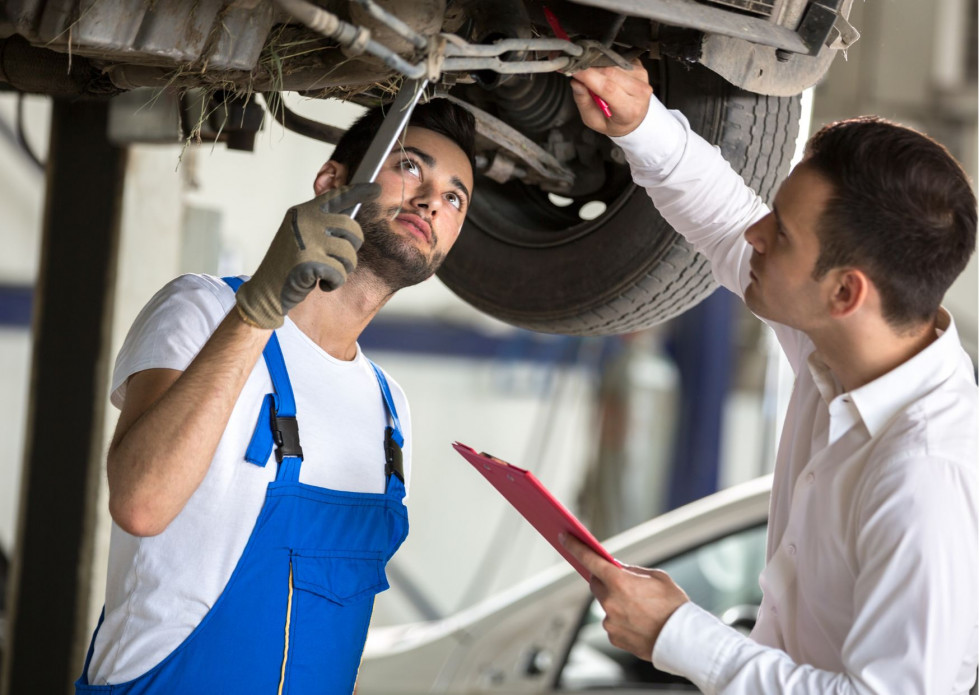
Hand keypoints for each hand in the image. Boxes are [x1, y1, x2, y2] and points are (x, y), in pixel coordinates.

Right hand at [236, 183, 379, 328]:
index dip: (359, 192)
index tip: (375, 189)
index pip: (336, 196)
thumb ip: (321, 226)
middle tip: (337, 261)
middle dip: (352, 249)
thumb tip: (351, 225)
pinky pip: (339, 273)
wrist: (266, 290)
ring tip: (325, 273)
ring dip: (343, 269)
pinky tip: (319, 283)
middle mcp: (305, 220)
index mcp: (303, 212)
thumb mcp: (302, 236)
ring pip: (349, 253)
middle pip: (352, 228)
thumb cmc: (288, 265)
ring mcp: (307, 240)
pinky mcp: (309, 262)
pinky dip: (333, 283)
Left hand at [561, 533, 688, 660]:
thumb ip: (633, 571)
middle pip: (596, 583)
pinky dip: (621, 619)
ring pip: (605, 605)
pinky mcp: (613, 637)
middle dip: (605, 579)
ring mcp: (610, 622)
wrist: (684, 641)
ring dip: (615, 602)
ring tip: (640, 608)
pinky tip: (638, 622)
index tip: (565, 538)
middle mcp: (610, 602)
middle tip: (622, 581)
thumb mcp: (658, 578)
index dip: (575, 547)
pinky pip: (612, 622)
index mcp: (619, 582)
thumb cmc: (674, 607)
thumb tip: (618, 568)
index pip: (590, 559)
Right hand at [570, 60, 652, 136]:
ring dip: (599, 67)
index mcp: (629, 110)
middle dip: (591, 69)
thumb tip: (576, 82)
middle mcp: (640, 93)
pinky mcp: (640, 68)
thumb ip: (583, 102)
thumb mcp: (594, 120)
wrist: (634, 119)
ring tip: (594, 77)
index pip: (608, 88)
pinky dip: (607, 64)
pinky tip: (606, 74)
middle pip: (611, 72)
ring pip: (614, 64)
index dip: (589, 76)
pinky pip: (619, 60)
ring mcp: (642, 78)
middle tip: (579, 73)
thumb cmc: (614, 121)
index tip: (575, 70)